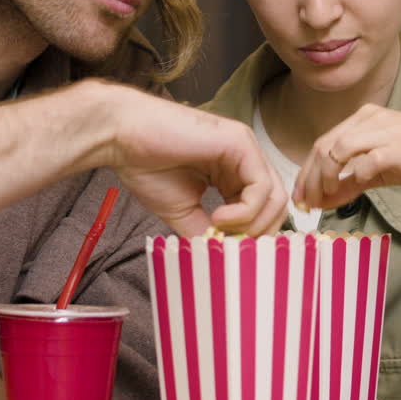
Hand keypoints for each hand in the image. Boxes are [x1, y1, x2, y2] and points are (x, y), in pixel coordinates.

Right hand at [103, 84, 286, 236]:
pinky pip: (261, 187)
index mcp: (233, 173)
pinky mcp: (240, 143)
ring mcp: (245, 149)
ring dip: (251, 225)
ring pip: (276, 198)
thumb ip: (208, 232)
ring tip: (219, 229)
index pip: (263, 209)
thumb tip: (228, 261)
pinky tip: (218, 217)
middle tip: (230, 247)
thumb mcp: (183, 212)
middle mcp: (245, 159)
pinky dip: (245, 212)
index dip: (252, 236)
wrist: (123, 138)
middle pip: (277, 205)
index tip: (229, 253)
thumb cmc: (146, 167)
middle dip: (258, 234)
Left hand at [295, 104, 400, 209]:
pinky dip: (353, 178)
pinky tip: (353, 191)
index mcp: (364, 117)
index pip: (322, 142)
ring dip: (325, 177)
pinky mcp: (398, 147)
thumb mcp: (380, 170)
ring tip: (326, 198)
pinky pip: (364, 162)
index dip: (306, 172)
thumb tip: (322, 201)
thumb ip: (351, 182)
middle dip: (309, 178)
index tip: (300, 196)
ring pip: (336, 150)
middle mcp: (371, 118)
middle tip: (305, 203)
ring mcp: (384, 131)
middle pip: (323, 146)